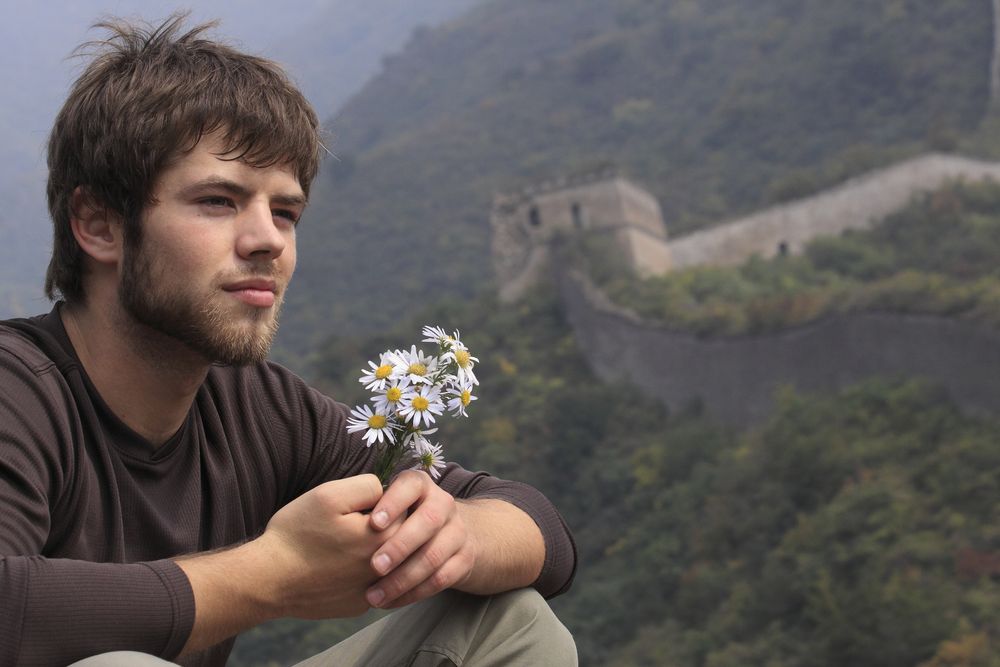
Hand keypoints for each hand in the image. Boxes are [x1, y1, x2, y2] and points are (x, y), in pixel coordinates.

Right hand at [259, 474, 398, 618]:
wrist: (268, 579)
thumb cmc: (297, 534)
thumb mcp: (330, 494)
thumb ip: (368, 487)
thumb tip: (387, 493)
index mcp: (385, 538)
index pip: (406, 511)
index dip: (384, 504)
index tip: (360, 508)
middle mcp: (386, 570)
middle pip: (401, 539)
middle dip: (383, 529)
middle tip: (347, 527)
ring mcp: (373, 592)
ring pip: (388, 565)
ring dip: (376, 554)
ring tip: (343, 547)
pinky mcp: (358, 606)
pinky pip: (371, 585)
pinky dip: (361, 576)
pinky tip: (338, 569)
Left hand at [364, 470, 476, 608]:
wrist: (448, 534)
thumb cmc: (401, 519)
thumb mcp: (389, 503)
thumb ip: (372, 503)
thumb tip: (342, 513)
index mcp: (421, 485)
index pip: (410, 486)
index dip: (393, 503)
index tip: (372, 523)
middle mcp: (443, 504)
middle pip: (428, 521)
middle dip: (400, 545)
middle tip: (373, 565)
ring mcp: (457, 531)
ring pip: (434, 555)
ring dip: (403, 578)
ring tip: (374, 595)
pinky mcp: (464, 559)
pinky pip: (441, 579)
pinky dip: (413, 593)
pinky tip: (390, 602)